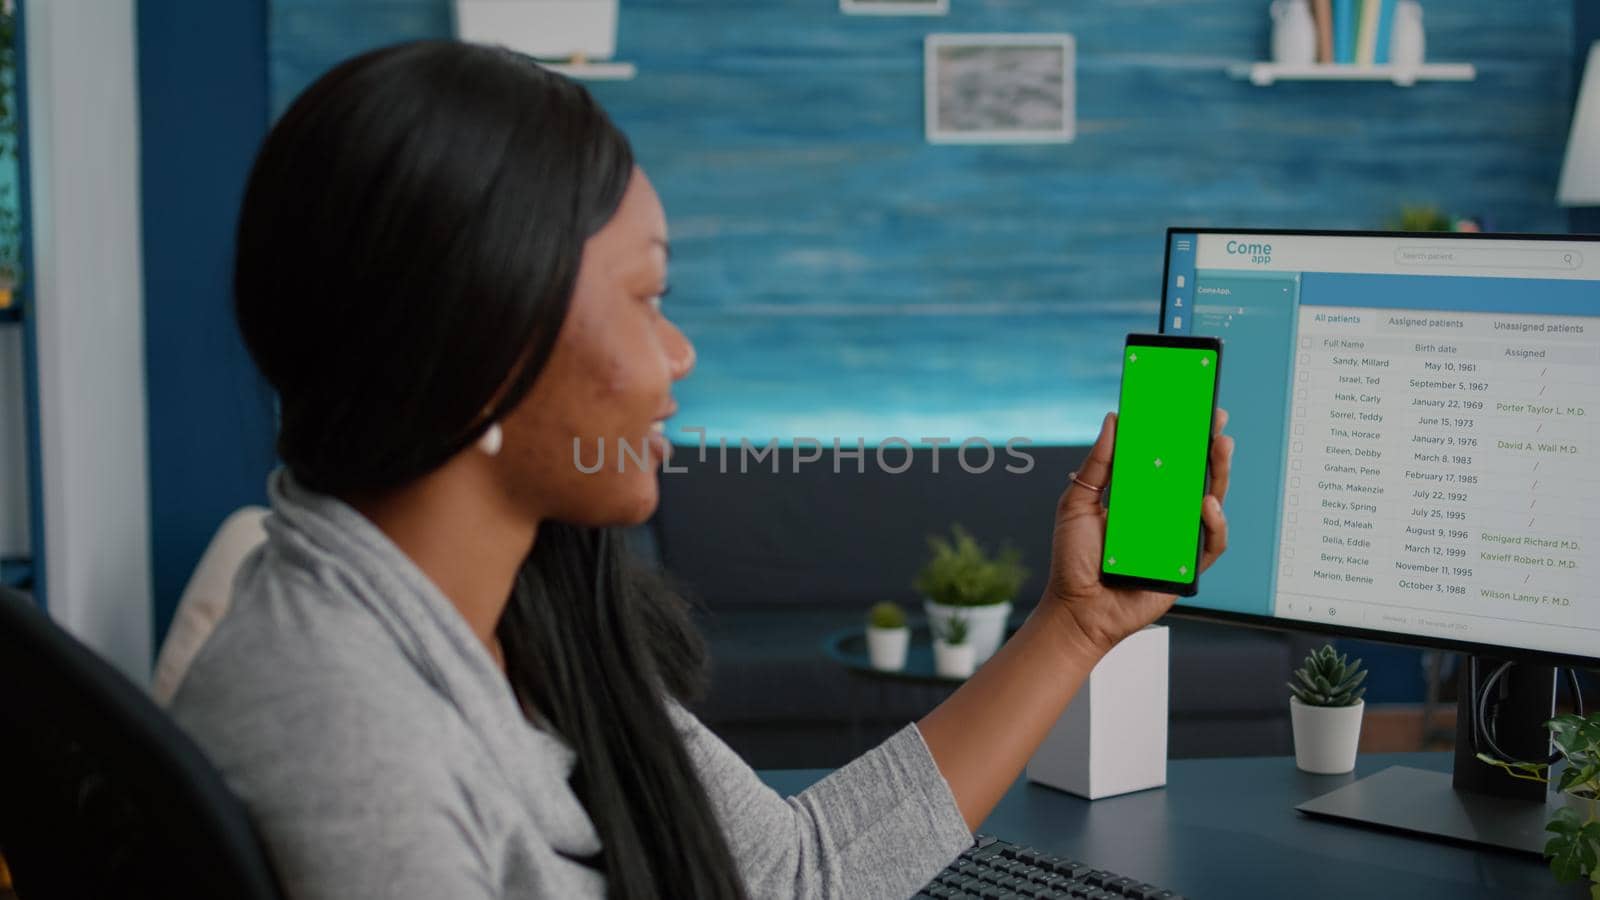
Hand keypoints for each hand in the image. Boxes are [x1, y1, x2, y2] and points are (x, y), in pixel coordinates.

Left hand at [1040, 409, 1233, 658]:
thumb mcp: (1078, 502)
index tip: (1192, 405)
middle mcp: (1164, 515)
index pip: (1168, 459)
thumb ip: (1098, 464)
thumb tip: (1114, 420)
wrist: (1076, 607)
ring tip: (1219, 447)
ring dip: (1219, 474)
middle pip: (1196, 476)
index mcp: (1141, 497)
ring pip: (1212, 503)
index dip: (1182, 434)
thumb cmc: (1074, 559)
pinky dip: (1214, 523)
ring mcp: (1178, 540)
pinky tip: (1206, 505)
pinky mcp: (1187, 567)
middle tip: (1215, 418)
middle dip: (1210, 445)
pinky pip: (1211, 543)